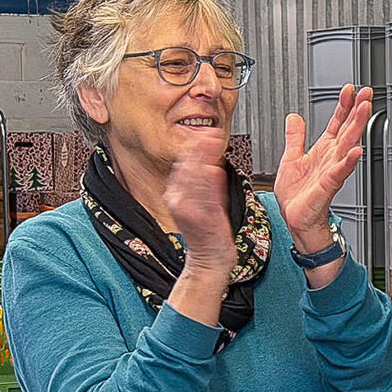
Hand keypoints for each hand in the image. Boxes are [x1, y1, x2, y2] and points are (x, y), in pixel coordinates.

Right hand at [166, 125, 234, 271]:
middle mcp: (178, 201)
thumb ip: (207, 184)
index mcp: (176, 196)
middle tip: (210, 132)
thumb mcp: (204, 202)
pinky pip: (206, 198)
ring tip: (214, 144)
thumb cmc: (208, 231)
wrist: (210, 259)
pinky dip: (211, 183)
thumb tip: (211, 163)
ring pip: (196, 180)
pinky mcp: (201, 220)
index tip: (204, 133)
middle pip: (187, 169)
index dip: (194, 148)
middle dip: (199, 149)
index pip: (183, 166)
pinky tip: (215, 169)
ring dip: (205, 160)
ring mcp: (188, 211)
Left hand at [275, 84, 370, 251]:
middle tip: (366, 92)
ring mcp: (332, 170)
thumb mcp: (291, 158)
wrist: (295, 219)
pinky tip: (356, 151)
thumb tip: (294, 117)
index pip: (337, 122)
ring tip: (364, 110)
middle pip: (348, 128)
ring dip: (357, 126)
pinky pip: (340, 171)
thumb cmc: (297, 196)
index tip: (349, 89)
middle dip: (357, 109)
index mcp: (324, 150)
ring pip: (348, 144)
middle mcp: (331, 158)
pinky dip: (348, 161)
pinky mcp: (328, 185)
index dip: (343, 105)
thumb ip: (295, 137)